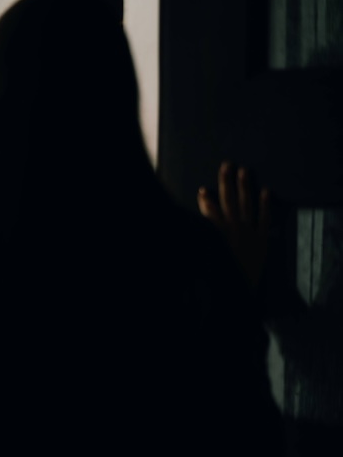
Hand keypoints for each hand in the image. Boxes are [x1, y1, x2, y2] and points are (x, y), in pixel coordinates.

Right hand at [197, 161, 270, 288]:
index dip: (205, 199)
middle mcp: (231, 228)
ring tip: (244, 170)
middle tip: (226, 164)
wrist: (236, 292)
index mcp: (215, 233)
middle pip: (228, 200)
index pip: (208, 210)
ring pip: (246, 204)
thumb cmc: (216, 276)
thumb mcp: (200, 258)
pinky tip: (266, 191)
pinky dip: (266, 205)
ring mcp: (248, 232)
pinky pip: (264, 219)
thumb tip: (189, 219)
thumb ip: (194, 238)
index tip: (203, 190)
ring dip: (244, 186)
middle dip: (226, 181)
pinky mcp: (261, 240)